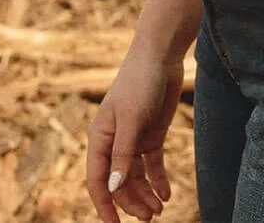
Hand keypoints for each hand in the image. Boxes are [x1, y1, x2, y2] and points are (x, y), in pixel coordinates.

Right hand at [86, 54, 183, 221]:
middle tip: (150, 217)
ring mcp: (133, 139)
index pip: (97, 180)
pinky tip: (167, 194)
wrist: (161, 56)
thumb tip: (113, 187)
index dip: (105, 205)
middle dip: (132, 202)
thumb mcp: (132, 119)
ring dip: (146, 194)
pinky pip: (152, 165)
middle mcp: (114, 142)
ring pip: (136, 177)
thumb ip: (123, 154)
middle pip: (119, 182)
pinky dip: (158, 180)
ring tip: (160, 210)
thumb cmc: (140, 83)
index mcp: (100, 138)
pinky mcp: (151, 134)